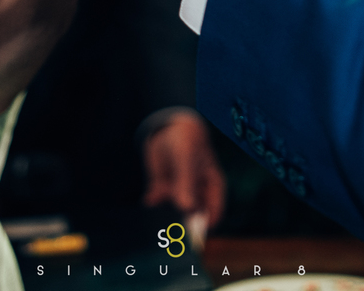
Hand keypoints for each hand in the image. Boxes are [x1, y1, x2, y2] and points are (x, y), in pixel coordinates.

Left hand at [144, 110, 226, 227]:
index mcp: (212, 186)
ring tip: (159, 215)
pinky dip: (153, 204)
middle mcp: (197, 193)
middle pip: (193, 217)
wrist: (165, 125)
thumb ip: (186, 182)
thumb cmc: (185, 138)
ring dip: (165, 216)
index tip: (193, 237)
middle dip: (183, 227)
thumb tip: (186, 209)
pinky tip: (149, 200)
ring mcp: (180, 192)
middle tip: (172, 234)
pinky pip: (158, 203)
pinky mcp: (163, 189)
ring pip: (174, 212)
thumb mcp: (186, 158)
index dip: (205, 227)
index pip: (214, 213)